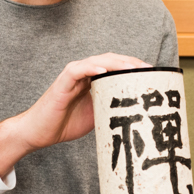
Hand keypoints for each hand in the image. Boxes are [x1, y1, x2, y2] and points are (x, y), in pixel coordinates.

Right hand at [0, 53, 149, 177]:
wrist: (39, 132)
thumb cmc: (66, 123)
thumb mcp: (97, 114)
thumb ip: (111, 106)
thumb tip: (136, 110)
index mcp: (93, 79)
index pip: (117, 67)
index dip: (134, 67)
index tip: (153, 73)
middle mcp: (84, 73)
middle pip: (111, 60)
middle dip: (131, 63)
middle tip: (149, 68)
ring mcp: (72, 76)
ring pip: (97, 61)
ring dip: (116, 62)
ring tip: (133, 67)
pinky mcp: (62, 83)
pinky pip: (78, 70)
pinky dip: (91, 68)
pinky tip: (104, 70)